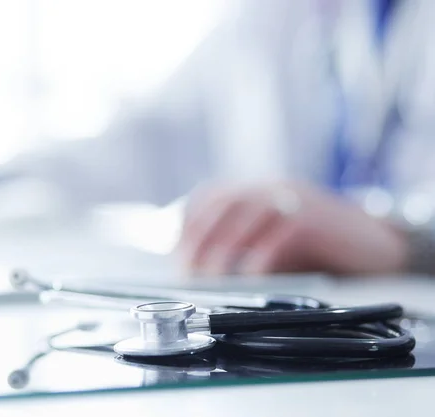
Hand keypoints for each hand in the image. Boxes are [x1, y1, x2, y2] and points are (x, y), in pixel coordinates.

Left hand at [178, 182, 408, 275]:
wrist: (376, 244)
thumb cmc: (319, 246)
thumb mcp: (273, 236)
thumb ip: (241, 242)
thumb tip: (200, 266)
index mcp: (257, 188)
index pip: (207, 198)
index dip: (187, 227)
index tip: (179, 256)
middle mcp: (270, 187)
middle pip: (218, 209)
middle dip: (196, 243)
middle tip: (187, 274)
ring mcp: (291, 200)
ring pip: (239, 223)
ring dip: (218, 257)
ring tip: (208, 282)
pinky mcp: (310, 221)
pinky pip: (271, 243)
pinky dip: (253, 265)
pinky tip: (246, 281)